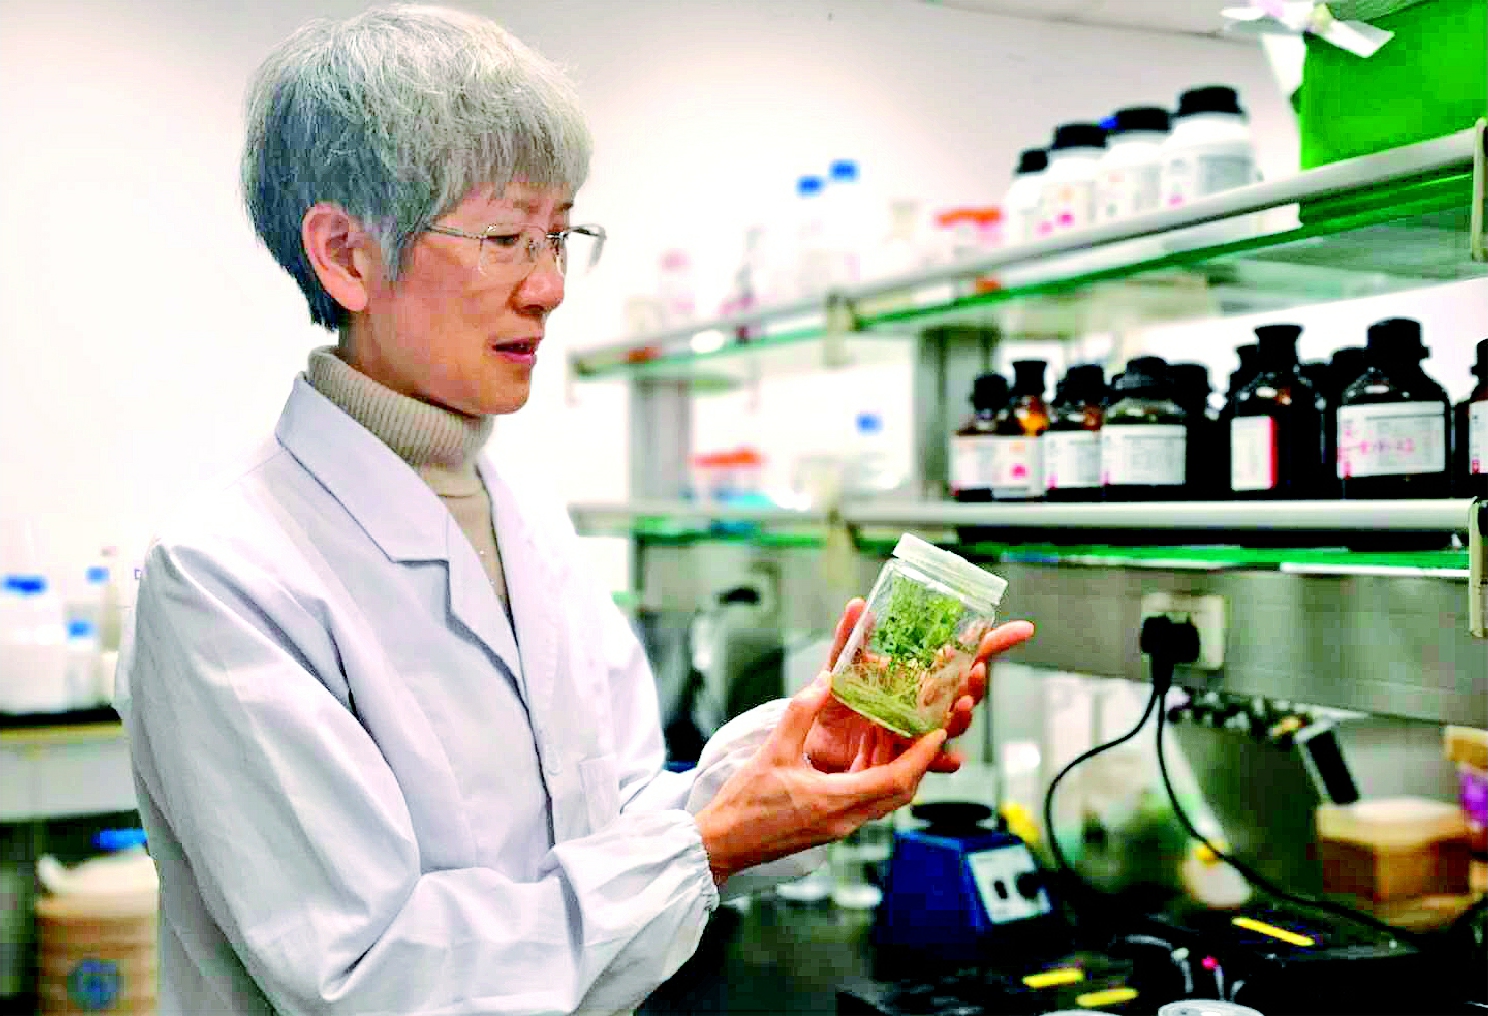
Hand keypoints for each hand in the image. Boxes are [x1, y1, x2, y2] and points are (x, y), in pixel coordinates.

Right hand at [694, 675, 945, 885]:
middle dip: (918, 761)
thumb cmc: (744, 802)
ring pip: (885, 797)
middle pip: (900, 791)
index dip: (922, 756)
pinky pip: (867, 801)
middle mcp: (846, 820)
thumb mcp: (773, 750)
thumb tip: (827, 679)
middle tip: (926, 730)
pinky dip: (876, 776)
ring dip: (897, 768)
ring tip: (901, 735)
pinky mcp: (831, 826)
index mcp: (836, 803)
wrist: (723, 843)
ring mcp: (840, 826)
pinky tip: (868, 754)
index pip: (896, 780)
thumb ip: (801, 712)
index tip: (938, 733)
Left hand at [803, 599, 1034, 774]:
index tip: (1023, 629)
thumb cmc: (836, 703)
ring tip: (962, 705)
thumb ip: (851, 637)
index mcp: (918, 675)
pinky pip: (933, 762)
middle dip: (976, 683)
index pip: (962, 656)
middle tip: (975, 672)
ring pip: (954, 724)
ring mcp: (919, 730)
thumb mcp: (841, 666)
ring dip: (963, 716)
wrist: (817, 742)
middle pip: (966, 692)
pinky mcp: (907, 757)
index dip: (993, 642)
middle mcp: (925, 703)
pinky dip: (945, 762)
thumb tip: (857, 604)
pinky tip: (952, 759)